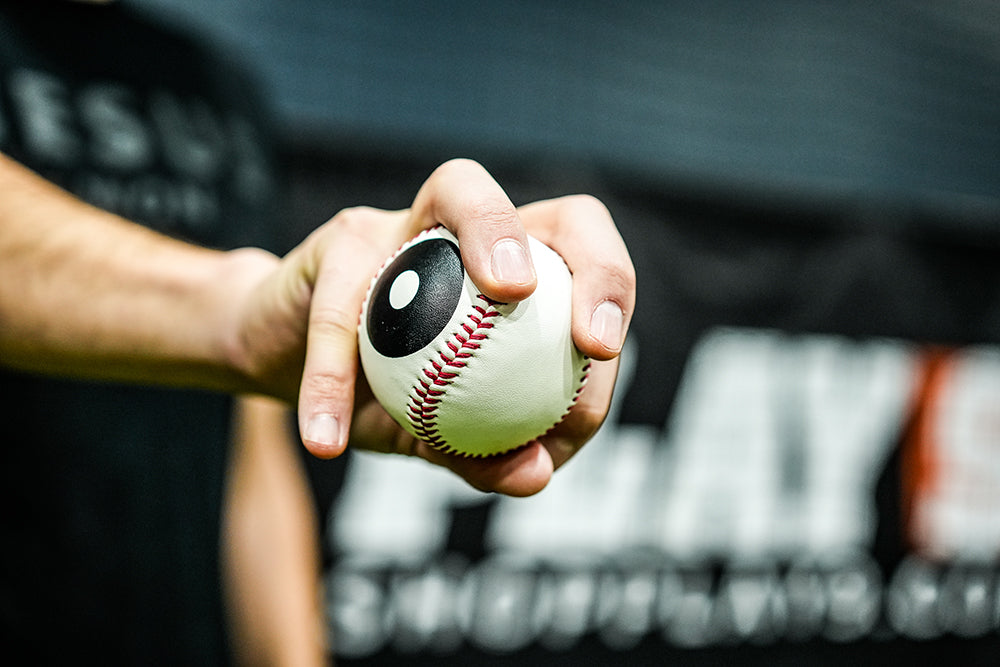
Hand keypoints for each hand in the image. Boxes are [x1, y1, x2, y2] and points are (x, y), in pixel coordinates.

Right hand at [233, 159, 634, 495]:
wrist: (283, 366)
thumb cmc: (375, 394)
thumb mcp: (432, 434)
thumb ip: (485, 455)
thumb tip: (536, 475)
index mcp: (512, 274)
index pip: (584, 262)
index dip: (610, 290)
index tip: (602, 353)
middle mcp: (469, 232)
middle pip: (558, 212)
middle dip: (592, 260)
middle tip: (587, 338)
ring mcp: (404, 220)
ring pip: (460, 190)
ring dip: (492, 235)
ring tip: (507, 301)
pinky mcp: (336, 241)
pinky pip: (344, 304)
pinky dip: (335, 376)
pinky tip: (329, 440)